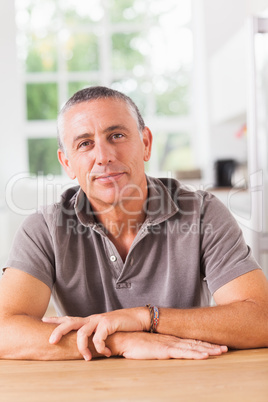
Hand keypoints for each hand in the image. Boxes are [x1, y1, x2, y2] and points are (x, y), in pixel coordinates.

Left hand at [43, 308, 148, 359]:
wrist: (138, 318)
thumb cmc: (121, 326)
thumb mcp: (104, 330)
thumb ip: (94, 335)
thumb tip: (85, 345)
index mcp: (89, 320)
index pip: (69, 318)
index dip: (56, 320)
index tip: (43, 320)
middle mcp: (92, 319)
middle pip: (70, 322)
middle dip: (58, 331)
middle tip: (50, 342)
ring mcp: (99, 320)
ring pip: (82, 332)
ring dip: (83, 348)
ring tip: (87, 358)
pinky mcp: (108, 323)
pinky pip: (99, 338)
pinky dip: (100, 348)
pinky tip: (107, 353)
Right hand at [110, 332, 227, 359]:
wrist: (123, 338)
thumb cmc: (134, 343)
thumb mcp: (150, 346)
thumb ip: (159, 348)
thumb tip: (165, 352)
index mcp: (169, 339)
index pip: (190, 341)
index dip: (203, 343)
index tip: (215, 345)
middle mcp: (172, 340)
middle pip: (195, 343)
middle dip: (211, 346)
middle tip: (225, 348)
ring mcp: (169, 344)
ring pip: (193, 347)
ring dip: (208, 349)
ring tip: (221, 351)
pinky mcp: (164, 350)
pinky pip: (183, 353)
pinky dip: (195, 354)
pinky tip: (204, 355)